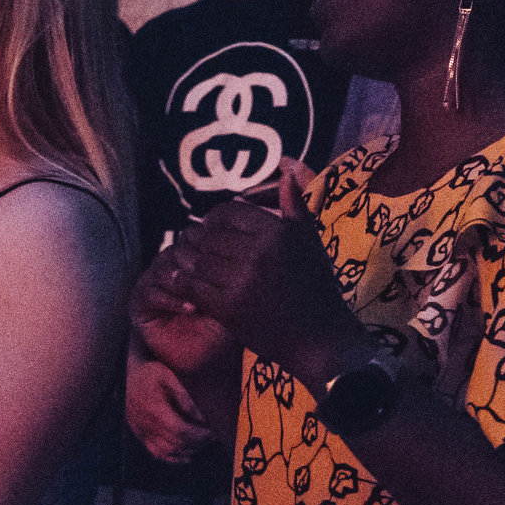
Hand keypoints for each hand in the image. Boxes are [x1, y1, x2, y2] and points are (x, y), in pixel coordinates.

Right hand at [126, 349, 213, 465]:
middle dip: (198, 442)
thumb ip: (184, 395)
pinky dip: (173, 458)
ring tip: (204, 442)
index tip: (213, 431)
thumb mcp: (169, 376)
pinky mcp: (140, 434)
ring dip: (188, 450)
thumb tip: (199, 416)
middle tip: (213, 436)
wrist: (129, 374)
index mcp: (155, 410)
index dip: (198, 434)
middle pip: (176, 443)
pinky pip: (156, 453)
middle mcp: (147, 425)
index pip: (180, 430)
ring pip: (167, 451)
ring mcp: (142, 432)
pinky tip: (187, 456)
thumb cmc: (151, 372)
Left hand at [157, 161, 368, 386]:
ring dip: (189, 261)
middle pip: (209, 235)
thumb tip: (286, 166)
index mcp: (278, 232)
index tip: (214, 228)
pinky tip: (187, 283)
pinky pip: (194, 286)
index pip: (228, 212)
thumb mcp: (310, 240)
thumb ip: (294, 204)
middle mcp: (259, 252)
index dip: (214, 218)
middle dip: (198, 240)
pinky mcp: (228, 307)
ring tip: (189, 262)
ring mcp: (242, 281)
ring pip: (198, 260)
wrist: (319, 337)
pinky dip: (185, 283)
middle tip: (195, 245)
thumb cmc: (316, 286)